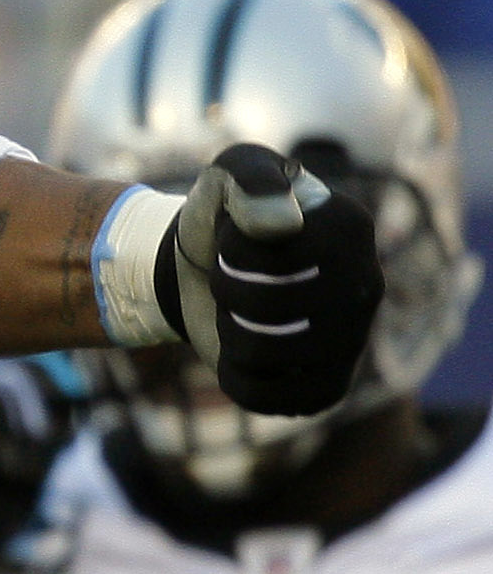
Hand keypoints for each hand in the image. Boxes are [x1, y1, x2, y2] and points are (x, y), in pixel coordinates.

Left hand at [159, 144, 382, 417]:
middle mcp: (366, 286)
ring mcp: (354, 340)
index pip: (270, 254)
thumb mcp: (230, 173)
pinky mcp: (331, 384)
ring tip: (237, 315)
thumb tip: (282, 223)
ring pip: (266, 356)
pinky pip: (272, 400)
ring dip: (229, 333)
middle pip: (268, 307)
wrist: (207, 268)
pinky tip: (241, 353)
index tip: (232, 238)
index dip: (230, 251)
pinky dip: (236, 377)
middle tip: (228, 279)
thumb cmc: (226, 216)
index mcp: (350, 228)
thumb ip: (250, 176)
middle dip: (225, 292)